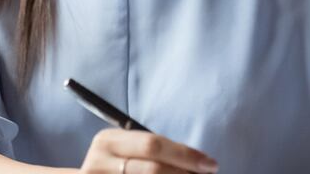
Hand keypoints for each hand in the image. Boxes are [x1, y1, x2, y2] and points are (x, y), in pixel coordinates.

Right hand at [78, 127, 218, 172]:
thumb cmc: (116, 166)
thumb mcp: (126, 151)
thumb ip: (154, 152)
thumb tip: (199, 162)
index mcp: (108, 140)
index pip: (153, 145)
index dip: (185, 155)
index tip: (210, 164)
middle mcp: (99, 162)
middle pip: (153, 169)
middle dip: (185, 173)